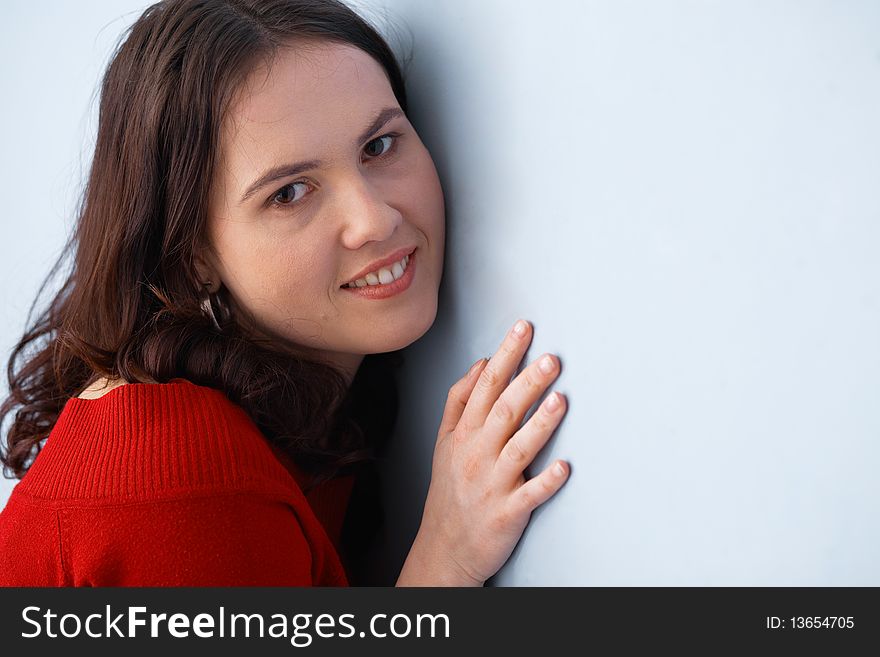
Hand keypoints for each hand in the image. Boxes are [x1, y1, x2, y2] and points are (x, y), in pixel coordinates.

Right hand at [407, 319, 568, 585]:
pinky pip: (529, 494)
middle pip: (503, 411)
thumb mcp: (445, 441)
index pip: (485, 385)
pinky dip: (545, 481)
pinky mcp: (508, 512)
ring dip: (540, 424)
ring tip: (560, 400)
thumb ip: (460, 400)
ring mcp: (492, 484)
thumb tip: (481, 364)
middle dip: (527, 382)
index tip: (523, 329)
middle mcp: (477, 454)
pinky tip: (563, 467)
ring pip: (517, 448)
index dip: (505, 355)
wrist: (444, 547)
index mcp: (463, 434)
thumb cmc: (450, 490)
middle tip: (550, 359)